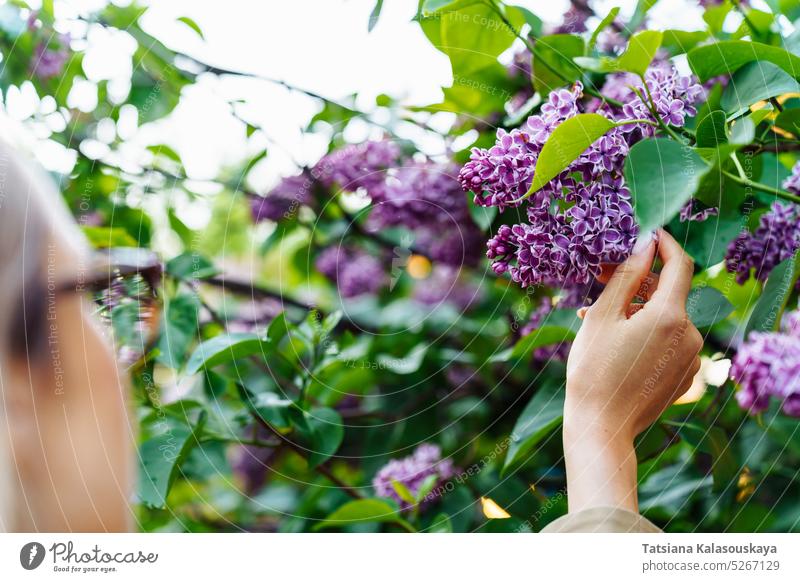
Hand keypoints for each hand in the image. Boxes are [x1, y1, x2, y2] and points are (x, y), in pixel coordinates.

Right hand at [563, 229, 702, 512]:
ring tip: (597, 313)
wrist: (601, 427)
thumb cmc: (593, 370)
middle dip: (638, 280)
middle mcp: (690, 335)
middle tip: (603, 274)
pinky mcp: (685, 376)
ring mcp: (691, 358)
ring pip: (665, 318)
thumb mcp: (603, 315)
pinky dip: (645, 333)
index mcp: (671, 316)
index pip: (679, 264)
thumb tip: (645, 244)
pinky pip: (668, 342)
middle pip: (668, 293)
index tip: (647, 232)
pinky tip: (615, 339)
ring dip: (636, 308)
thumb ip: (627, 276)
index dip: (664, 243)